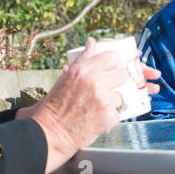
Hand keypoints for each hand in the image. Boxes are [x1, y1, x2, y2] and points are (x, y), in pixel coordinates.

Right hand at [30, 39, 159, 173]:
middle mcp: (95, 82)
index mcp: (83, 70)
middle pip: (123, 74)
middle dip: (117, 81)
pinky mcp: (109, 117)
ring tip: (95, 106)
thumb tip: (92, 42)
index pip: (113, 57)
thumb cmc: (56, 104)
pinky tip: (96, 117)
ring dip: (112, 101)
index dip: (114, 63)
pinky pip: (118, 112)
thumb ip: (84, 59)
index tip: (112, 68)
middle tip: (106, 88)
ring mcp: (104, 100)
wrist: (51, 132)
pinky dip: (110, 116)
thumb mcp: (67, 77)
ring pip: (121, 95)